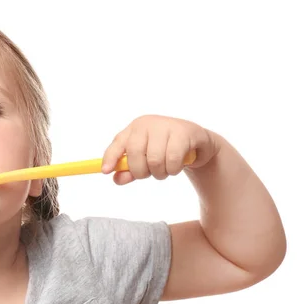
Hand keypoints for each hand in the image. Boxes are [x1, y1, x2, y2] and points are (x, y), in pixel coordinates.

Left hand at [101, 115, 219, 184]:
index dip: (110, 157)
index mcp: (134, 128)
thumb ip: (129, 170)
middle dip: (142, 172)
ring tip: (167, 169)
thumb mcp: (145, 161)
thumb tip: (116, 179)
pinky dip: (174, 169)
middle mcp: (147, 124)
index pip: (118, 143)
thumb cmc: (166, 150)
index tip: (105, 171)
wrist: (197, 143)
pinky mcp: (183, 132)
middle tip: (151, 174)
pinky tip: (178, 165)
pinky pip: (172, 160)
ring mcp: (165, 126)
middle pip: (135, 154)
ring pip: (154, 160)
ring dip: (160, 173)